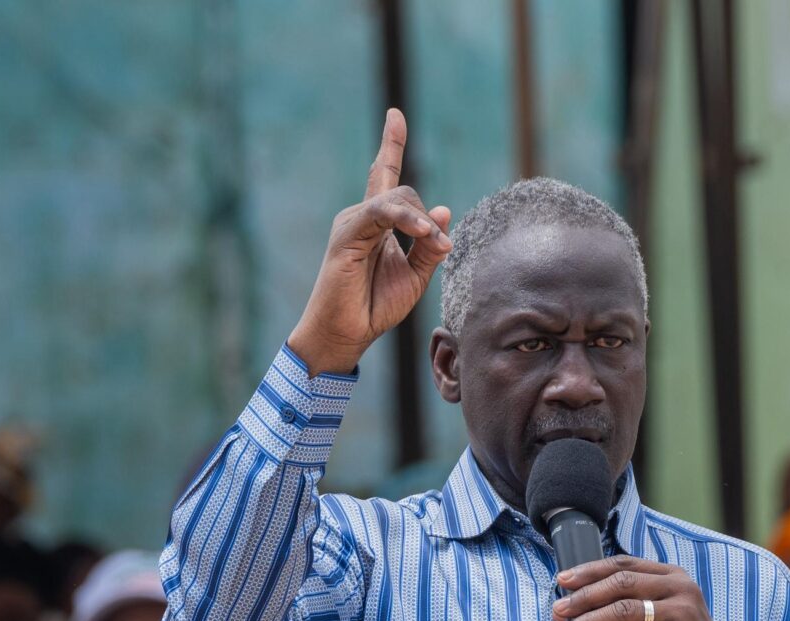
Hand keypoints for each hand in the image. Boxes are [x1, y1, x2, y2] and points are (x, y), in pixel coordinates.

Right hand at [286, 109, 453, 376]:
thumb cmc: (375, 308)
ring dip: (421, 222)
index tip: (395, 115)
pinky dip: (406, 220)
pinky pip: (381, 213)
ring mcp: (352, 223)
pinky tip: (423, 233)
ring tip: (436, 243)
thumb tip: (443, 211)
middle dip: (427, 217)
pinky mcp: (346, 235)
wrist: (345, 335)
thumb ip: (429, 247)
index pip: (384, 175)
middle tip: (441, 246)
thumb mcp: (415, 277)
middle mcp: (361, 217)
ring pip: (395, 199)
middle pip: (403, 191)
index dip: (390, 144)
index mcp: (377, 224)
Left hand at [551, 556, 750, 620]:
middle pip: (620, 584)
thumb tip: (573, 609)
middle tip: (559, 610)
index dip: (590, 571)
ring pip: (622, 611)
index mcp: (673, 577)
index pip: (624, 565)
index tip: (563, 580)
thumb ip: (624, 611)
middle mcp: (680, 590)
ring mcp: (682, 614)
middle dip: (584, 597)